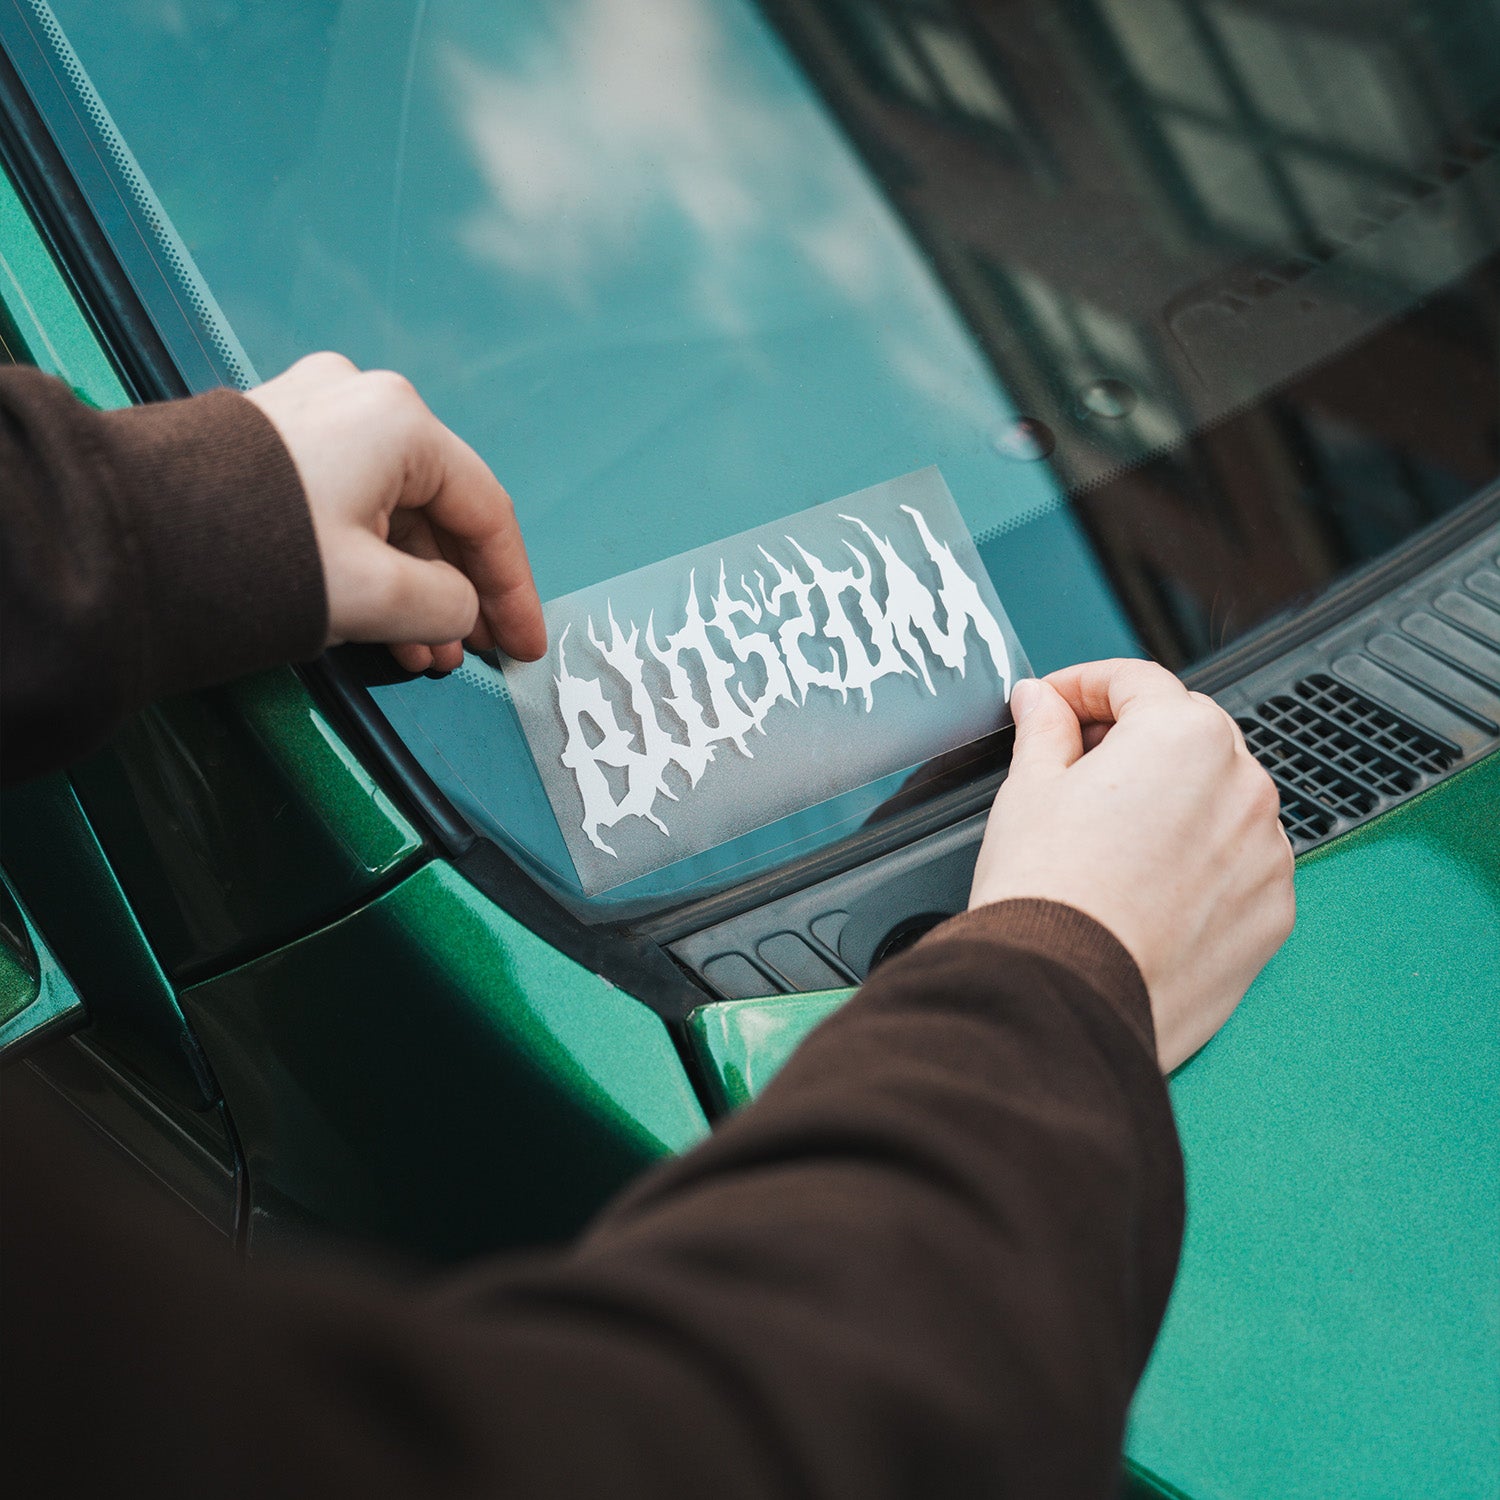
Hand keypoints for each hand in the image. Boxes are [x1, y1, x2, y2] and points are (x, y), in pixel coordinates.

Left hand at [246, 353, 546, 672]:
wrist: (124, 541)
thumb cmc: (253, 557)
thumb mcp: (376, 595)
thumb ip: (447, 606)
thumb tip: (461, 611)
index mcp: (400, 421)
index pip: (487, 512)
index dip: (514, 588)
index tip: (525, 643)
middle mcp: (360, 401)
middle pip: (439, 511)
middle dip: (458, 592)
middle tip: (472, 654)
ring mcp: (310, 415)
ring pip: (393, 512)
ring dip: (416, 586)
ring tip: (422, 653)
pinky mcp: (271, 442)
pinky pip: (349, 505)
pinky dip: (373, 561)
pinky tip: (381, 617)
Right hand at [969, 659, 1293, 1070]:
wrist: (1067, 994)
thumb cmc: (1047, 893)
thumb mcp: (1029, 789)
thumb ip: (1045, 729)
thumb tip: (1043, 703)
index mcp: (1185, 736)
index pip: (1136, 681)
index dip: (1081, 685)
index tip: (1053, 705)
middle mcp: (1243, 784)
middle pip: (1186, 735)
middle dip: (1130, 740)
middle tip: (1070, 767)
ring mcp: (1266, 852)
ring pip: (1218, 800)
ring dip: (1172, 801)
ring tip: (1107, 839)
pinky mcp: (1272, 912)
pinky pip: (1237, 864)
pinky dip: (1200, 862)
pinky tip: (1144, 885)